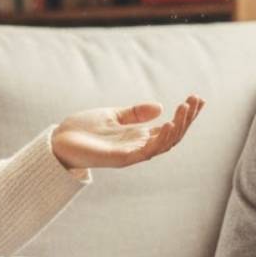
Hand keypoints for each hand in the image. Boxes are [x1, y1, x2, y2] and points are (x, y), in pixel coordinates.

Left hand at [51, 95, 204, 169]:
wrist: (58, 141)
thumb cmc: (82, 130)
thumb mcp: (112, 115)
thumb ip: (134, 113)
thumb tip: (159, 107)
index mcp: (138, 137)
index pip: (170, 127)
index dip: (185, 115)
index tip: (197, 98)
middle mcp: (139, 146)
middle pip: (172, 136)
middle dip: (187, 119)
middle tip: (196, 100)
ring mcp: (132, 154)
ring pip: (164, 144)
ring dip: (178, 127)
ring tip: (185, 108)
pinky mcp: (121, 158)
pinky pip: (147, 152)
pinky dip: (160, 139)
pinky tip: (169, 124)